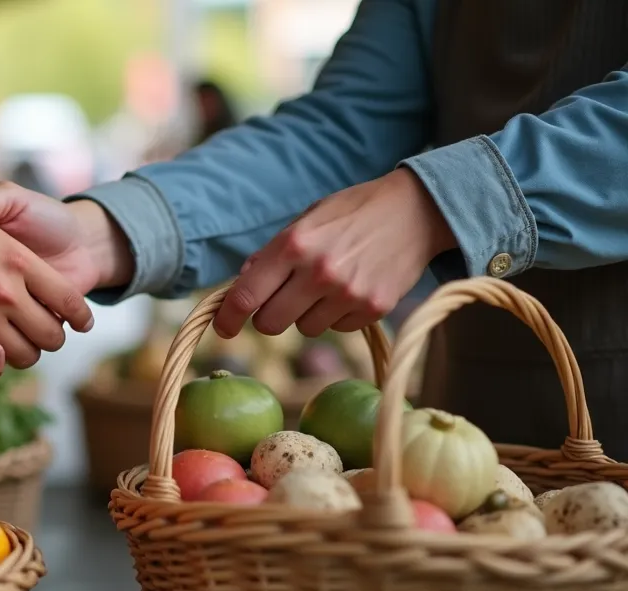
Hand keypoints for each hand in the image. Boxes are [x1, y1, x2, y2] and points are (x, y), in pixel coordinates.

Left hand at [213, 168, 456, 338]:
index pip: (246, 296)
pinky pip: (337, 328)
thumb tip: (242, 284)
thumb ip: (272, 254)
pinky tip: (351, 288)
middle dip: (268, 316)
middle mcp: (318, 272)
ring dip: (306, 314)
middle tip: (280, 300)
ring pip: (304, 329)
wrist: (416, 210)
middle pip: (270, 324)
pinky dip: (337, 315)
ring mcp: (348, 294)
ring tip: (326, 285)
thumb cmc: (353, 212)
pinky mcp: (373, 309)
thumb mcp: (305, 221)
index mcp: (294, 245)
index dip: (228, 317)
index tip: (223, 327)